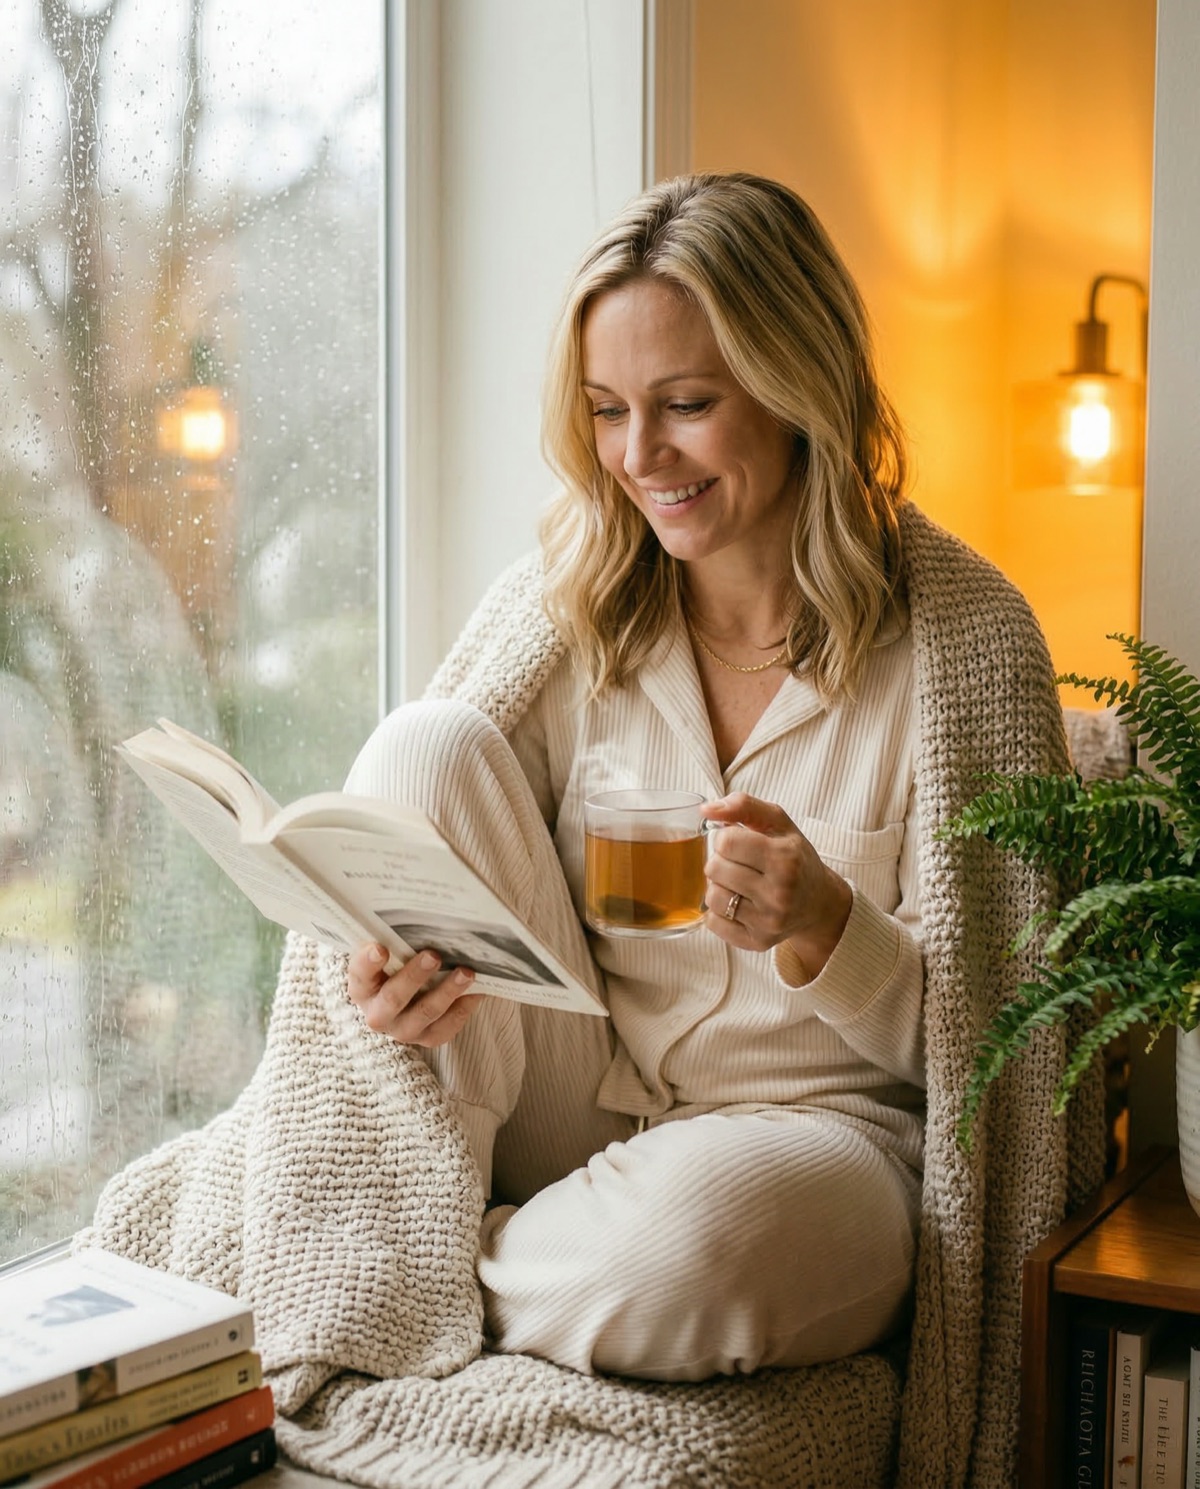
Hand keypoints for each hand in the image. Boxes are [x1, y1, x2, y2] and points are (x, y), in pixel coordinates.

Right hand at [346, 942, 478, 1046]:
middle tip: (433, 955)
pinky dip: (463, 1008)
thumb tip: (419, 911)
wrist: (400, 1005)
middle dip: (415, 976)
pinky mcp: (428, 1038)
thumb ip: (393, 939)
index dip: (368, 962)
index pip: (360, 975)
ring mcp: (403, 1029)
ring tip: (466, 972)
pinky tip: (476, 991)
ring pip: (425, 1013)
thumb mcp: (386, 955)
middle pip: (394, 997)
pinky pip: (447, 1027)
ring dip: (447, 992)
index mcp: (362, 988)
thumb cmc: (394, 969)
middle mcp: (378, 1014)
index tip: (379, 948)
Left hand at [701, 792, 851, 974]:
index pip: (726, 841)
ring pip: (711, 896)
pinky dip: (719, 912)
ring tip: (738, 884)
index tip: (738, 843)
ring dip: (719, 886)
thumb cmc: (795, 858)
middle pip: (715, 868)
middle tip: (739, 864)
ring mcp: (768, 920)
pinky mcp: (757, 942)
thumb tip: (706, 810)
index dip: (726, 838)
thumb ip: (743, 805)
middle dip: (721, 861)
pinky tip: (738, 904)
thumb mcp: (779, 823)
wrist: (819, 903)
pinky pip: (713, 923)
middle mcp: (779, 892)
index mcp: (785, 858)